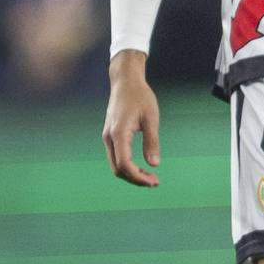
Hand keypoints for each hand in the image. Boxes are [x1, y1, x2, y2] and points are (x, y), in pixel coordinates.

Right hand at [102, 51, 162, 187]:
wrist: (125, 82)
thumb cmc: (140, 97)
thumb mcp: (151, 118)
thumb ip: (152, 142)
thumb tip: (154, 164)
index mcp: (119, 133)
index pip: (124, 164)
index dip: (138, 177)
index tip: (154, 181)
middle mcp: (109, 137)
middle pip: (118, 169)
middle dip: (135, 179)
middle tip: (155, 182)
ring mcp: (108, 137)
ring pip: (115, 164)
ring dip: (131, 174)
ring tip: (150, 177)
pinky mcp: (110, 135)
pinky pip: (116, 157)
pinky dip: (127, 166)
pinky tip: (141, 166)